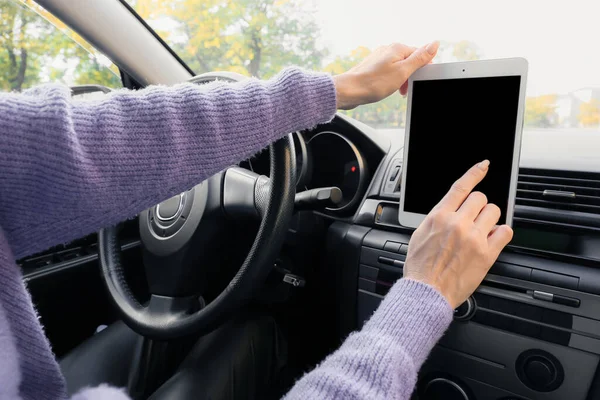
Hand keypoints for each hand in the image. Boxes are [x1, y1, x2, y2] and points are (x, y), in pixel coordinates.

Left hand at [333, 41, 438, 109]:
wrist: (350, 90)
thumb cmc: (374, 83)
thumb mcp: (403, 71)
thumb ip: (420, 58)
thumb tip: (434, 44)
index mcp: (398, 48)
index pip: (420, 54)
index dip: (421, 70)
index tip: (416, 82)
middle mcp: (388, 49)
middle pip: (409, 61)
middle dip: (410, 76)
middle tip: (404, 89)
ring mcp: (379, 57)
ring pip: (398, 67)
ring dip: (401, 80)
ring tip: (396, 91)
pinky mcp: (373, 66)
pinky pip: (388, 71)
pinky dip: (391, 80)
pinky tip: (386, 88)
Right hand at [403, 160, 513, 308]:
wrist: (427, 292)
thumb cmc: (420, 267)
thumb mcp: (420, 234)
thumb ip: (437, 218)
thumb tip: (450, 209)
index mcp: (439, 217)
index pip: (461, 187)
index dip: (475, 173)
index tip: (484, 166)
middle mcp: (458, 224)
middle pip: (481, 198)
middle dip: (478, 206)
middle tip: (473, 217)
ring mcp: (475, 238)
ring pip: (494, 212)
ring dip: (489, 218)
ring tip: (481, 230)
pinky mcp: (487, 254)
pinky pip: (505, 232)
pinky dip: (501, 233)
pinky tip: (492, 238)